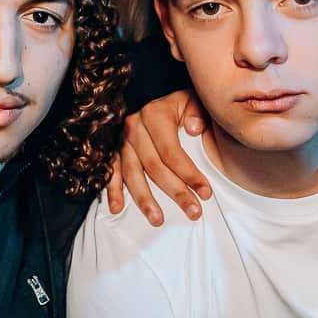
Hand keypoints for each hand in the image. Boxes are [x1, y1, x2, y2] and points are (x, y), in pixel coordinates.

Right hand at [105, 91, 213, 225]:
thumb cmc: (182, 105)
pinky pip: (111, 172)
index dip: (189, 174)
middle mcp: (135, 127)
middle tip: (193, 212)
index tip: (206, 193)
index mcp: (155, 114)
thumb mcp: (194, 101)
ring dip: (144, 199)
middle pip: (153, 166)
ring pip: (132, 174)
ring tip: (158, 220)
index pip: (171, 151)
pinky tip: (117, 208)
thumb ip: (198, 112)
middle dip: (175, 192)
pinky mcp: (114, 150)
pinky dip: (113, 190)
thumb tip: (194, 129)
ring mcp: (122, 140)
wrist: (159, 97)